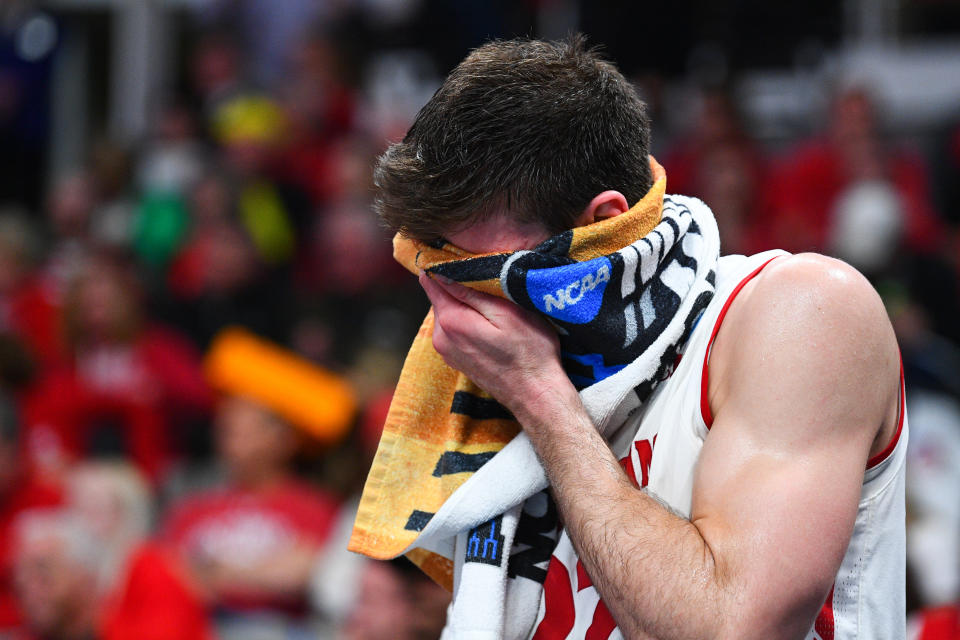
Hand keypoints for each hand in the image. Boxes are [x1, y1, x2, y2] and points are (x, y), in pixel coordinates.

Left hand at [418, 272, 571, 423]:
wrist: (535, 394)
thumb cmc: (530, 352)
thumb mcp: (507, 313)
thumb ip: (472, 293)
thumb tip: (443, 273)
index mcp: (451, 321)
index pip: (431, 281)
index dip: (443, 265)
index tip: (460, 258)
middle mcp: (441, 337)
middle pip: (440, 296)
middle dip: (457, 284)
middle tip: (487, 281)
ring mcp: (446, 351)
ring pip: (447, 312)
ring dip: (464, 303)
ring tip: (492, 303)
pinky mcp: (456, 359)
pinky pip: (454, 329)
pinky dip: (466, 320)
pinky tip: (489, 323)